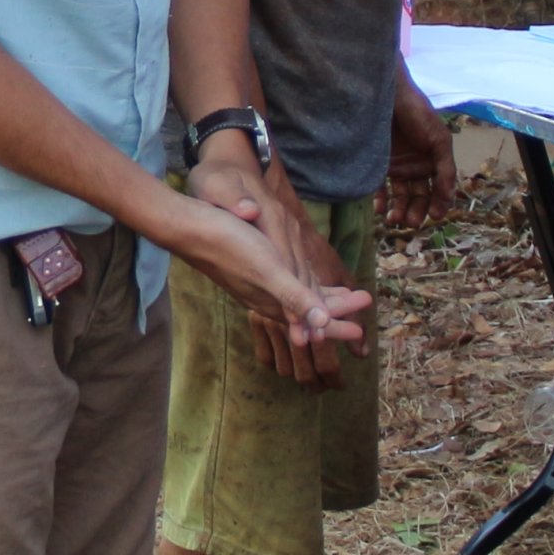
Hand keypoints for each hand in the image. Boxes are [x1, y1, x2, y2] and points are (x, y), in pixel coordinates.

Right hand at [166, 187, 366, 386]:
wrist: (189, 227)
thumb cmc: (228, 243)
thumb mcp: (267, 269)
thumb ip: (294, 297)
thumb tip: (322, 324)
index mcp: (274, 300)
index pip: (313, 319)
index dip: (339, 322)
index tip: (363, 327)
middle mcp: (266, 298)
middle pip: (308, 310)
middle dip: (336, 311)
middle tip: (365, 305)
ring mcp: (256, 286)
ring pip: (298, 299)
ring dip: (322, 300)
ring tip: (343, 299)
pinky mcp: (249, 272)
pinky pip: (286, 287)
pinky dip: (303, 288)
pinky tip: (304, 284)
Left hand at [382, 90, 457, 232]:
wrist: (389, 96)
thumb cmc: (418, 114)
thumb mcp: (439, 139)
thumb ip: (445, 167)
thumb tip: (450, 195)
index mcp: (434, 162)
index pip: (438, 190)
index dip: (438, 204)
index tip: (434, 216)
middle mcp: (416, 168)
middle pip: (418, 196)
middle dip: (416, 211)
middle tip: (410, 222)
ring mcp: (397, 166)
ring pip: (399, 195)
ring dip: (398, 209)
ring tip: (394, 219)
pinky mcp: (378, 164)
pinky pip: (379, 187)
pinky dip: (380, 200)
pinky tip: (379, 209)